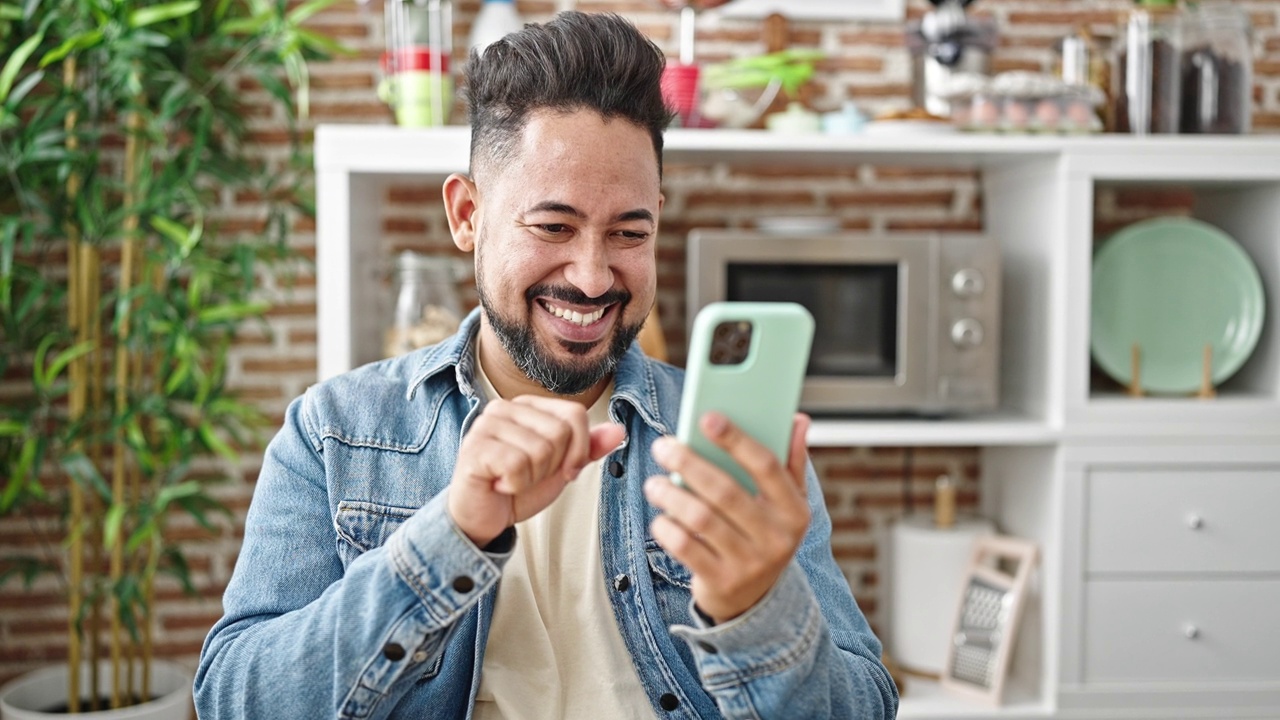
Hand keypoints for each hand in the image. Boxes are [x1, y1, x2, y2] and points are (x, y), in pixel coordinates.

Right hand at [448, 396, 624, 546]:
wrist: (483, 518)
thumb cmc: (518, 489)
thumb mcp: (561, 468)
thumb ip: (587, 448)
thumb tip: (619, 430)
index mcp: (528, 406)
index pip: (575, 414)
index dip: (578, 450)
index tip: (563, 470)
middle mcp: (505, 408)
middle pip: (559, 432)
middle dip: (552, 466)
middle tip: (528, 475)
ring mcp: (486, 425)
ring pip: (540, 449)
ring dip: (532, 478)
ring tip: (512, 480)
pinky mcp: (474, 448)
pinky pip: (516, 464)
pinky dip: (515, 485)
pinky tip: (500, 484)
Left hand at [644, 411, 811, 623]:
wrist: (753, 598)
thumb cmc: (763, 534)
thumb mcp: (785, 503)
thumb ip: (790, 461)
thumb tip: (799, 419)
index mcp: (794, 511)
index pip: (766, 466)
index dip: (736, 439)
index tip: (706, 417)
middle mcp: (777, 538)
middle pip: (726, 491)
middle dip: (689, 463)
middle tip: (663, 447)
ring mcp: (750, 563)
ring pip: (702, 519)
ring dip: (671, 495)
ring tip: (653, 483)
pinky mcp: (722, 582)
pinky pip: (687, 548)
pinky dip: (668, 528)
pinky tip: (660, 517)